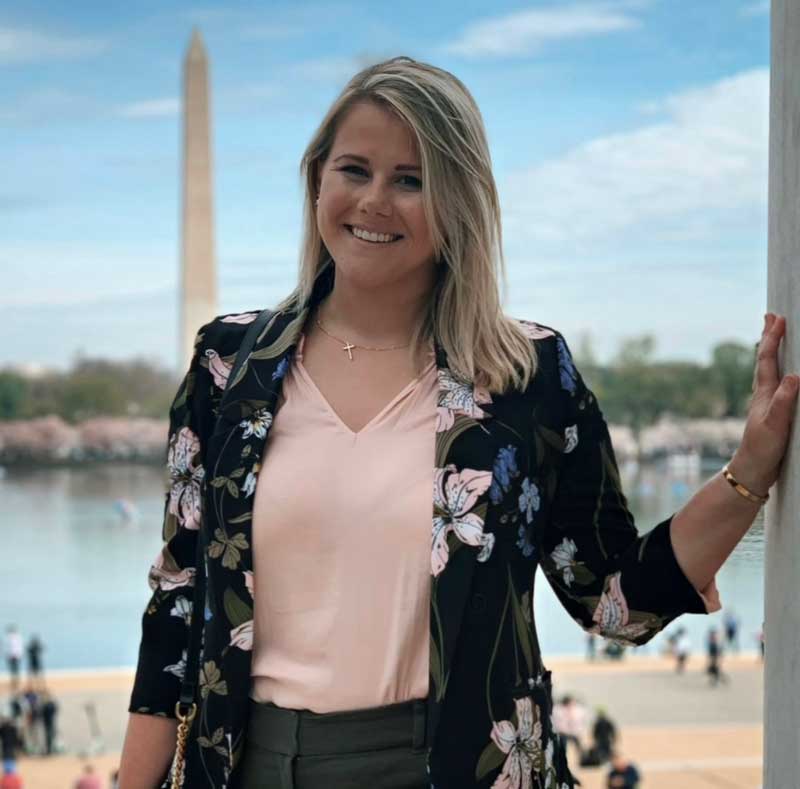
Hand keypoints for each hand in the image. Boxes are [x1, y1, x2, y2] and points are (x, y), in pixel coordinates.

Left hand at [730, 313, 799, 494]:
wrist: (752, 471)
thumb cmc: (763, 449)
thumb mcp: (775, 425)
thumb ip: (784, 401)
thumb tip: (795, 376)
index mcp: (763, 393)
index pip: (767, 359)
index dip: (773, 338)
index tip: (778, 319)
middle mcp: (762, 394)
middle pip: (764, 359)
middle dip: (769, 337)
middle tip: (770, 316)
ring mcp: (765, 403)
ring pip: (768, 370)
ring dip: (771, 350)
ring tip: (772, 336)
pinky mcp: (770, 413)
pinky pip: (773, 384)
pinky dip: (776, 370)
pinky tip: (779, 374)